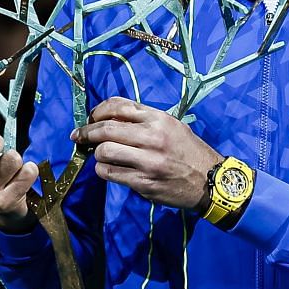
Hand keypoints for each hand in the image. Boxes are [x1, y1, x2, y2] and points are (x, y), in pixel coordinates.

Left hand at [72, 96, 222, 210]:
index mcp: (158, 119)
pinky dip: (103, 170)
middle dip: (86, 132)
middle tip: (78, 136)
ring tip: (100, 155)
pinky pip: (110, 173)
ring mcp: (147, 161)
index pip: (118, 106)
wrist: (210, 180)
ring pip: (104, 152)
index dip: (97, 111)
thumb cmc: (189, 151)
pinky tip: (108, 169)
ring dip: (96, 154)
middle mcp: (152, 137)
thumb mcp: (172, 126)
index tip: (90, 118)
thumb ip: (144, 119)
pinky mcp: (143, 182)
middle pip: (106, 129)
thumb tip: (111, 118)